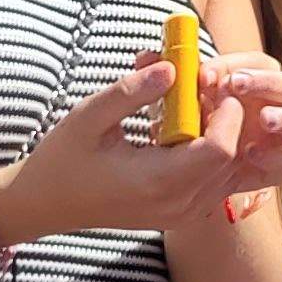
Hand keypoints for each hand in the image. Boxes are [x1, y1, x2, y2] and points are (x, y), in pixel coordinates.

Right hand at [0, 55, 281, 240]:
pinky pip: (219, 183)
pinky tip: (190, 129)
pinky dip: (218, 154)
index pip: (221, 148)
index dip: (225, 112)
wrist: (47, 204)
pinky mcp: (184, 214)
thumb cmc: (63, 158)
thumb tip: (173, 66)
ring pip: (232, 172)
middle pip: (234, 158)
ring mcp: (184, 214)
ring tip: (194, 106)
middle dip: (227, 118)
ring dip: (224, 135)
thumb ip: (131, 92)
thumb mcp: (89, 117)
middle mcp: (178, 204)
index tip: (208, 84)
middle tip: (203, 88)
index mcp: (157, 181)